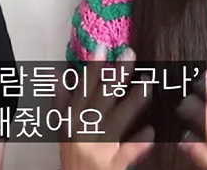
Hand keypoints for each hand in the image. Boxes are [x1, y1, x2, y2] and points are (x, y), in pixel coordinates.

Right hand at [56, 45, 153, 169]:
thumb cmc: (73, 158)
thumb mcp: (63, 129)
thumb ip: (61, 102)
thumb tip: (55, 73)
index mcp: (70, 121)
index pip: (81, 90)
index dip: (92, 69)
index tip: (102, 48)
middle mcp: (81, 132)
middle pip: (99, 100)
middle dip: (115, 77)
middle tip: (130, 55)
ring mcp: (97, 150)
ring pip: (114, 123)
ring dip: (130, 103)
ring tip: (147, 85)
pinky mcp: (110, 168)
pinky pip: (125, 154)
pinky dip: (137, 143)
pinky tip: (150, 131)